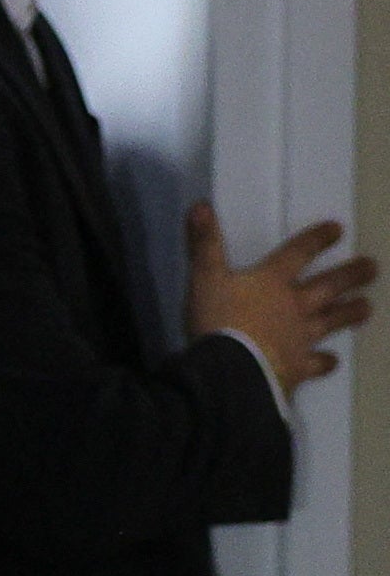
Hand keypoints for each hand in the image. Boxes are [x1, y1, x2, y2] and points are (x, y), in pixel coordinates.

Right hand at [186, 204, 375, 393]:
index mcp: (272, 281)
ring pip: (331, 321)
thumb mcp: (204, 277)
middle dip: (351, 275)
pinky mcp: (298, 366)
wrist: (232, 370)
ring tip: (368, 306)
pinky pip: (317, 363)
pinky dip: (326, 362)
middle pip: (328, 286)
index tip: (338, 230)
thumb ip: (204, 243)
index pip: (298, 253)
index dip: (317, 240)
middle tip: (373, 267)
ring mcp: (301, 337)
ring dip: (350, 313)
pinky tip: (332, 361)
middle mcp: (295, 305)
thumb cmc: (218, 321)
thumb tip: (201, 205)